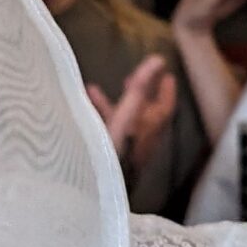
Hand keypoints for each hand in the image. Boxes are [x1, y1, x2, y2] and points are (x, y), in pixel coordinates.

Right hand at [86, 53, 178, 171]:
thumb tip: (157, 60)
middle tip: (129, 79)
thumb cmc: (114, 149)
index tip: (166, 76)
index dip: (166, 90)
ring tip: (93, 90)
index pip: (164, 107)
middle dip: (137, 93)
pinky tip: (80, 111)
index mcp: (149, 129)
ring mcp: (126, 148)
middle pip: (144, 112)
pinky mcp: (110, 154)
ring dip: (110, 103)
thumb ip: (140, 87)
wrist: (97, 185)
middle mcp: (141, 139)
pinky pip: (106, 129)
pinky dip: (96, 117)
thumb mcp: (127, 113)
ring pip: (122, 120)